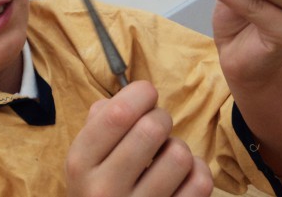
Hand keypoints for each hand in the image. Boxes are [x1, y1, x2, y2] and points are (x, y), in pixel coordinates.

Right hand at [65, 81, 212, 196]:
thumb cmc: (97, 188)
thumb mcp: (84, 157)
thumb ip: (100, 120)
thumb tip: (135, 94)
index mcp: (80, 163)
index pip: (117, 114)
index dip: (140, 94)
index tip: (145, 95)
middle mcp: (105, 189)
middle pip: (152, 128)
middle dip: (160, 117)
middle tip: (155, 127)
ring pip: (179, 154)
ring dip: (177, 147)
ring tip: (164, 156)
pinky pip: (201, 182)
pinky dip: (197, 170)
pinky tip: (181, 176)